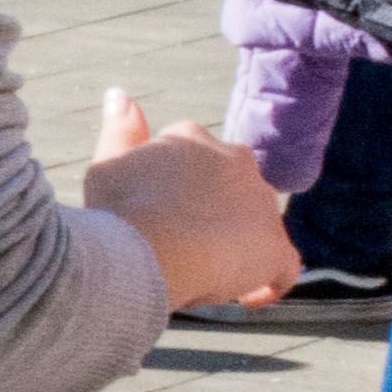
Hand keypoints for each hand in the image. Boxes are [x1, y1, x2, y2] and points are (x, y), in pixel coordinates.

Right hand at [90, 87, 296, 311]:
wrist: (149, 248)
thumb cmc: (119, 208)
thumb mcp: (109, 162)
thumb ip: (120, 129)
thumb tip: (120, 94)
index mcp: (191, 137)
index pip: (192, 158)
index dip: (178, 188)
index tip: (160, 211)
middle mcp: (235, 159)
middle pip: (230, 187)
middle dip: (212, 212)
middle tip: (178, 243)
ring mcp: (259, 202)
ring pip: (255, 223)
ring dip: (236, 244)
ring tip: (203, 273)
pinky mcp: (274, 245)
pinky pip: (282, 267)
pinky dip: (267, 281)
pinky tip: (248, 297)